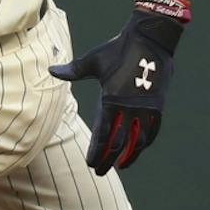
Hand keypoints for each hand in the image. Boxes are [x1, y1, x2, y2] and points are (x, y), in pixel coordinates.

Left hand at [48, 10, 184, 173]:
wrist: (150, 37)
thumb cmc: (118, 48)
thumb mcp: (93, 60)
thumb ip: (73, 71)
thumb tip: (51, 70)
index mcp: (111, 98)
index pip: (103, 134)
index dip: (96, 152)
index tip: (90, 163)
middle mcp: (129, 106)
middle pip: (119, 142)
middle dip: (109, 159)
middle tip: (100, 172)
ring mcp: (146, 107)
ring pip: (138, 140)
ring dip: (130, 155)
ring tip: (122, 165)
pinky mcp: (158, 104)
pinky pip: (153, 129)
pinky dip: (146, 141)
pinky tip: (140, 147)